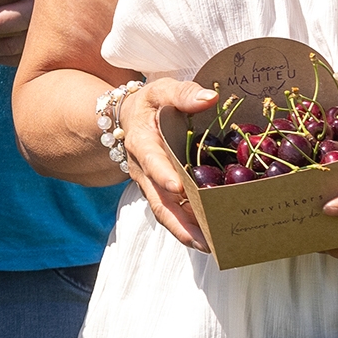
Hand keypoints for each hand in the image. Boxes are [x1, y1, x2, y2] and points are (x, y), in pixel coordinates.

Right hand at [118, 77, 218, 251]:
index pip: (151, 160)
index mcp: (141, 142)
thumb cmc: (150, 104)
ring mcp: (151, 185)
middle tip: (202, 238)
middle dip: (178, 221)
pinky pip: (172, 212)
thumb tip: (210, 98)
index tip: (179, 188)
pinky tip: (208, 238)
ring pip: (165, 212)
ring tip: (210, 246)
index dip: (163, 175)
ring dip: (184, 231)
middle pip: (158, 200)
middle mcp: (143, 170)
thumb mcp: (162, 91)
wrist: (127, 119)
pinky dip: (187, 226)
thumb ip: (183, 94)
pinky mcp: (160, 192)